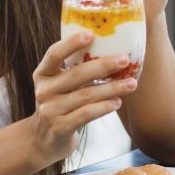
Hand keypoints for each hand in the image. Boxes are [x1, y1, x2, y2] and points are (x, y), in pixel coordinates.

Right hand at [28, 31, 137, 165]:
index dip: (71, 43)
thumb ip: (75, 69)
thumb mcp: (60, 85)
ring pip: (86, 95)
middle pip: (76, 74)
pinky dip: (104, 107)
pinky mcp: (60, 128)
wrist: (44, 140)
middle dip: (103, 65)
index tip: (91, 34)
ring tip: (132, 83)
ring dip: (112, 88)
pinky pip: (86, 114)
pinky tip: (118, 102)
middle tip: (125, 59)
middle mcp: (43, 91)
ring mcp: (50, 111)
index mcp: (43, 74)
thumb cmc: (61, 104)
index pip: (54, 54)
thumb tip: (112, 48)